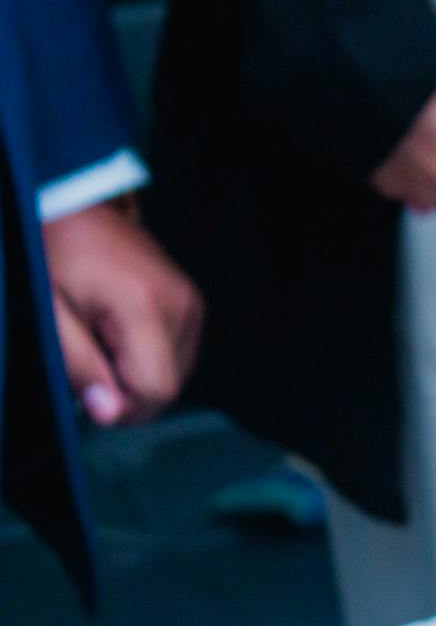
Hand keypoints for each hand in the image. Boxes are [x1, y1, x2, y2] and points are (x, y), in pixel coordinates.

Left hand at [44, 201, 203, 425]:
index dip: (124, 407)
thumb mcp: (51, 315)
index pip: (158, 388)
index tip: (89, 395)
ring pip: (177, 374)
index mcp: (145, 306)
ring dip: (139, 375)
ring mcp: (192, 303)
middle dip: (128, 391)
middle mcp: (181, 305)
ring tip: (104, 344)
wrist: (83, 213)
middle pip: (171, 386)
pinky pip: (180, 355)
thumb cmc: (59, 256)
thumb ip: (80, 366)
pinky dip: (151, 359)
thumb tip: (107, 412)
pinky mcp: (193, 304)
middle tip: (91, 364)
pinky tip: (122, 337)